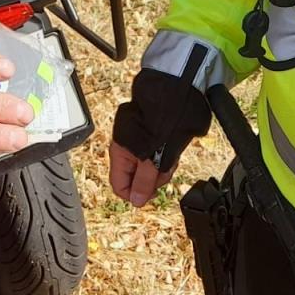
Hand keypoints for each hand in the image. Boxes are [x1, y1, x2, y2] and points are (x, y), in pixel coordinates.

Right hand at [107, 68, 211, 205]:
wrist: (174, 93)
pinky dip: (165, 157)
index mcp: (120, 153)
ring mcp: (139, 142)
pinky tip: (173, 149)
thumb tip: (136, 201)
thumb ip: (143, 181)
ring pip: (148, 168)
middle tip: (165, 170)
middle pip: (136, 179)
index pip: (120, 187)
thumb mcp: (153, 158)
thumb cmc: (162, 119)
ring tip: (171, 157)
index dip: (136, 193)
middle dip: (152, 179)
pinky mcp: (151, 137)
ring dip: (161, 168)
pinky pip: (155, 156)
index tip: (151, 190)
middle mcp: (126, 148)